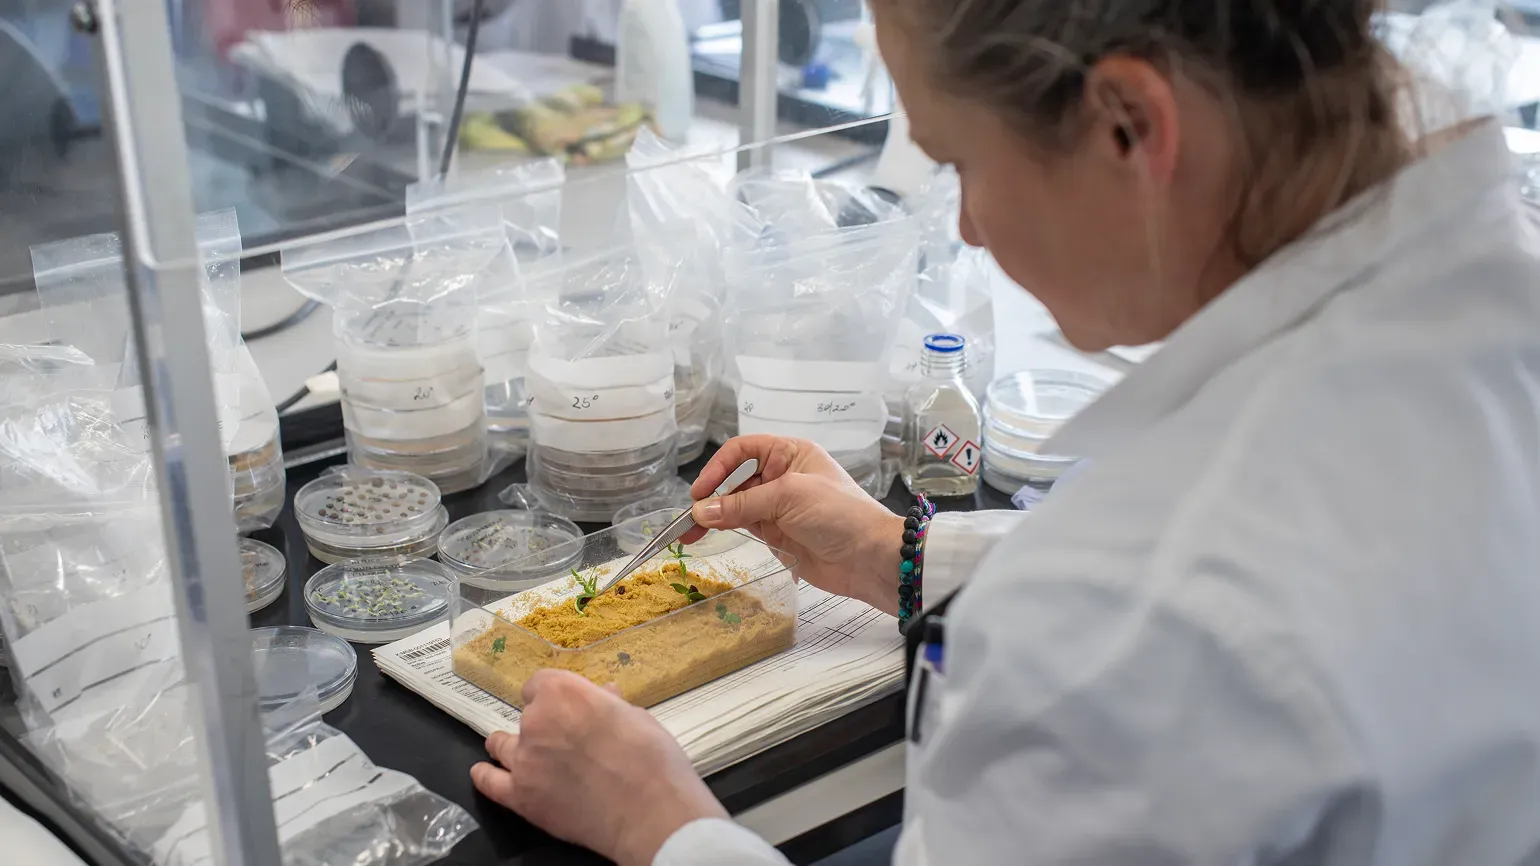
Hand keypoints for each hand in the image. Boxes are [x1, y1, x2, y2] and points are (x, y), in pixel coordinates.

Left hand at [470, 670, 726, 865]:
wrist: (650, 811)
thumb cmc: (652, 757)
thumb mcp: (636, 718)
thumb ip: (610, 706)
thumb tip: (605, 695)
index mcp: (564, 692)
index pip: (540, 684)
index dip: (552, 695)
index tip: (564, 706)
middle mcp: (536, 720)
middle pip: (526, 715)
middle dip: (542, 724)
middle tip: (563, 739)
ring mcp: (524, 760)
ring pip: (502, 745)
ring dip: (510, 746)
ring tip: (518, 751)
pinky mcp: (521, 797)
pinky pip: (490, 782)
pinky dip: (485, 775)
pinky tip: (483, 771)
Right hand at [685, 435, 904, 613]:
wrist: (868, 558)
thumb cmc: (839, 513)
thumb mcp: (790, 497)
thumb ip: (743, 504)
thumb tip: (702, 510)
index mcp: (790, 454)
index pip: (743, 450)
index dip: (719, 467)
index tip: (701, 491)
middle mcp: (781, 476)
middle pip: (735, 479)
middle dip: (712, 495)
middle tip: (690, 516)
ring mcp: (778, 506)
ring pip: (735, 506)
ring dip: (713, 516)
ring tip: (690, 532)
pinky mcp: (776, 533)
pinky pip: (743, 526)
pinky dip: (724, 530)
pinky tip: (708, 535)